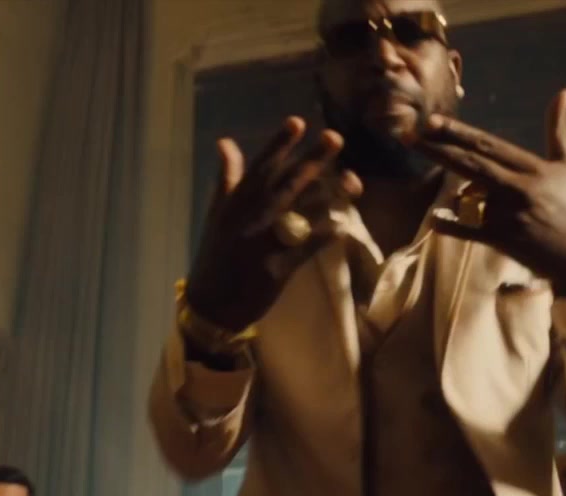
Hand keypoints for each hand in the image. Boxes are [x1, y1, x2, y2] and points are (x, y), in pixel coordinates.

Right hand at [185, 117, 363, 331]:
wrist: (211, 304)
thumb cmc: (216, 255)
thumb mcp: (216, 213)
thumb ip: (227, 178)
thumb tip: (226, 142)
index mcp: (237, 202)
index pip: (260, 166)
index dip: (279, 143)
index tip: (298, 121)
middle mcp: (251, 217)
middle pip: (287, 183)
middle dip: (313, 160)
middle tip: (335, 138)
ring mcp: (265, 242)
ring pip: (302, 212)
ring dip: (330, 196)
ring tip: (354, 181)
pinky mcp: (278, 268)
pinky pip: (306, 248)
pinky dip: (324, 237)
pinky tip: (343, 227)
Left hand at [415, 89, 565, 298]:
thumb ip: (558, 129)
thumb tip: (563, 92)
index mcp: (533, 168)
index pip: (487, 145)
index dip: (457, 133)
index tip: (432, 122)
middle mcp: (519, 188)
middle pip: (468, 164)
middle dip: (436, 149)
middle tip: (408, 136)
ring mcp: (509, 215)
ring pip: (467, 199)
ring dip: (460, 197)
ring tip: (465, 199)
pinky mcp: (503, 240)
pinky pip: (467, 230)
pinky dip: (449, 225)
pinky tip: (435, 219)